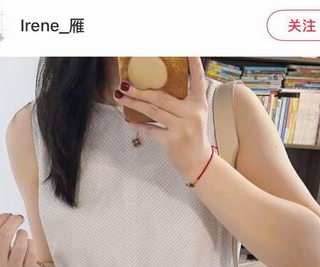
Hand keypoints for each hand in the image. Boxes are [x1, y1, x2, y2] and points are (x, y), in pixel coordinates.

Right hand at [0, 201, 46, 266]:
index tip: (8, 214)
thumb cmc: (3, 253)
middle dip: (14, 220)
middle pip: (5, 234)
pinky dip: (32, 243)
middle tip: (18, 217)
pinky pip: (32, 250)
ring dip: (23, 232)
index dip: (1, 217)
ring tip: (22, 233)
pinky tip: (29, 245)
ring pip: (20, 242)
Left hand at [114, 57, 212, 183]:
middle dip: (140, 90)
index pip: (197, 79)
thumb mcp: (194, 116)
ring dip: (134, 103)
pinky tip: (130, 121)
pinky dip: (139, 125)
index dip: (193, 63)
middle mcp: (192, 113)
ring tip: (120, 97)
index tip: (187, 49)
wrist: (198, 163)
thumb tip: (155, 86)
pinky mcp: (173, 141)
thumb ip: (182, 101)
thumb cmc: (193, 137)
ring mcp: (182, 128)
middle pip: (162, 97)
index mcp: (199, 103)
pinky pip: (151, 130)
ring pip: (153, 111)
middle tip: (124, 84)